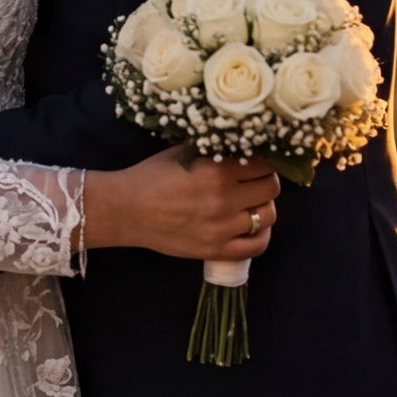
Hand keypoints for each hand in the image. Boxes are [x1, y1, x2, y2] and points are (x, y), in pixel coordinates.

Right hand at [86, 151, 278, 261]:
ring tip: (251, 203)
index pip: (263, 163)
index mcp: (217, 171)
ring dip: (264, 206)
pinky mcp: (216, 250)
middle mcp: (224, 199)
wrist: (126, 210)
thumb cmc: (152, 176)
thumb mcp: (184, 153)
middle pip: (271, 188)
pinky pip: (257, 246)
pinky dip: (262, 234)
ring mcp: (222, 228)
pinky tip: (253, 226)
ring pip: (268, 215)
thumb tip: (246, 146)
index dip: (263, 160)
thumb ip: (216, 150)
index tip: (256, 161)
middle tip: (253, 181)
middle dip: (265, 180)